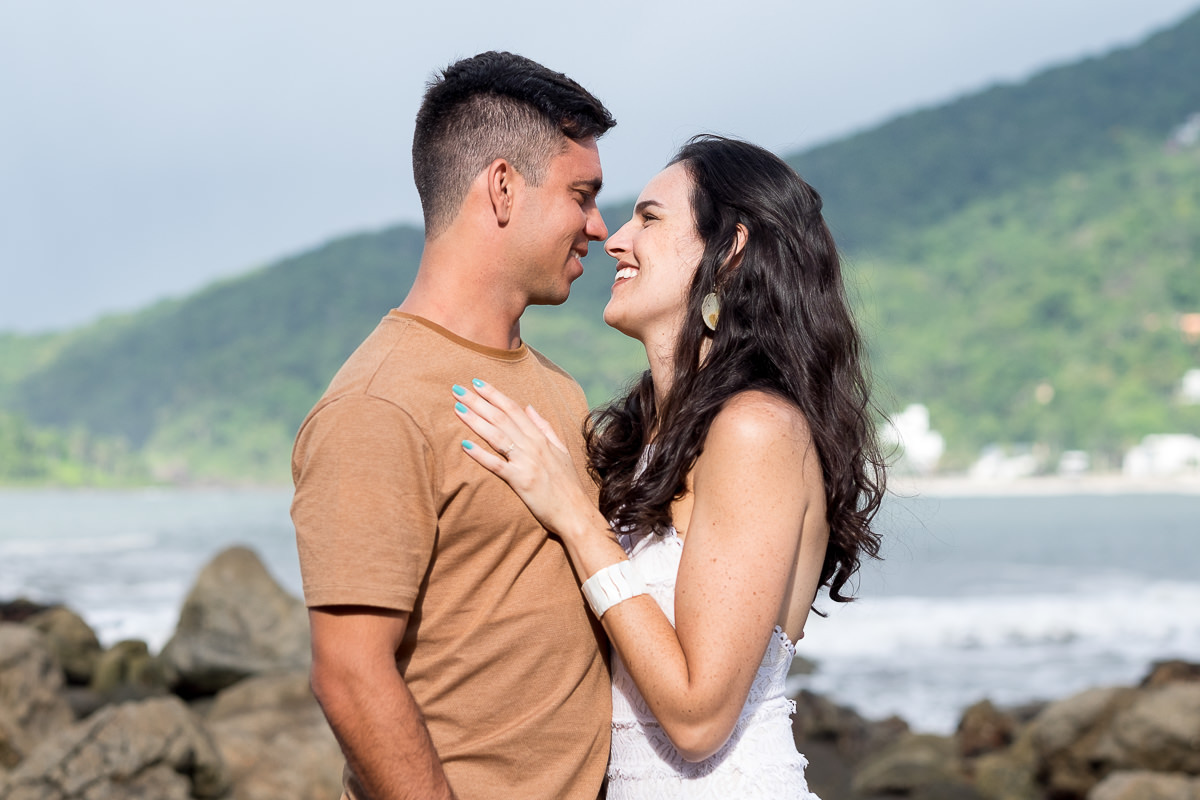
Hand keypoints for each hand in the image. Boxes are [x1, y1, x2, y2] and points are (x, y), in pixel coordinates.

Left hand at [452, 380, 597, 539]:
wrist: (575, 513)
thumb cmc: (567, 484)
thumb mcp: (560, 450)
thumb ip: (544, 427)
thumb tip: (529, 407)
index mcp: (540, 437)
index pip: (514, 408)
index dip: (494, 394)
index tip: (476, 382)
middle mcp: (533, 445)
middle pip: (501, 417)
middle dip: (478, 402)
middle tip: (457, 389)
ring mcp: (526, 462)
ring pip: (496, 435)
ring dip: (475, 420)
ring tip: (457, 408)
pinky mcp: (520, 481)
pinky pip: (496, 464)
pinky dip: (480, 454)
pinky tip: (464, 444)